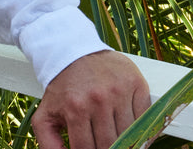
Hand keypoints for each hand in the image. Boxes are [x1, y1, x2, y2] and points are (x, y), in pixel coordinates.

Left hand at [31, 50, 150, 148]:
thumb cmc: (61, 88)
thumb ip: (49, 143)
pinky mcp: (136, 84)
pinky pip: (147, 118)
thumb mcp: (45, 114)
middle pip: (111, 144)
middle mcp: (99, 100)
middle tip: (105, 145)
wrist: (74, 53)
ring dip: (127, 142)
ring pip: (131, 134)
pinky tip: (134, 132)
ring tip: (119, 140)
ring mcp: (120, 91)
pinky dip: (144, 129)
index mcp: (75, 109)